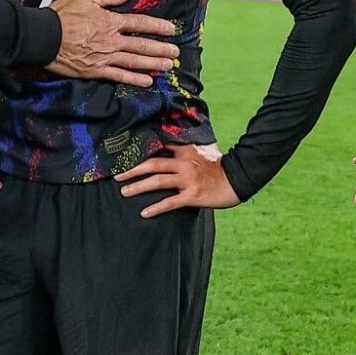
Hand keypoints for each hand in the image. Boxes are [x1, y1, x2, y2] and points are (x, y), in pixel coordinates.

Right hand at [49, 0, 177, 86]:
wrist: (44, 37)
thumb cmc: (62, 15)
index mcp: (110, 21)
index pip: (139, 23)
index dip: (157, 26)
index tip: (171, 29)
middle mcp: (112, 40)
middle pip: (141, 44)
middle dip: (161, 48)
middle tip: (176, 53)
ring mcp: (105, 57)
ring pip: (134, 61)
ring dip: (153, 64)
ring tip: (168, 66)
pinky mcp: (96, 70)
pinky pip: (119, 76)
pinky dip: (134, 79)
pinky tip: (147, 82)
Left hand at [114, 143, 240, 217]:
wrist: (238, 179)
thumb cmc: (219, 165)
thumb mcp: (202, 148)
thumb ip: (185, 146)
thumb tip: (169, 141)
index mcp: (184, 150)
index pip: (158, 147)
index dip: (140, 150)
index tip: (124, 154)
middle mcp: (183, 163)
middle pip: (152, 164)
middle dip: (132, 169)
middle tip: (117, 175)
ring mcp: (187, 180)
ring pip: (157, 181)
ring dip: (138, 187)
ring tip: (124, 191)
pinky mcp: (192, 195)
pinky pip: (170, 202)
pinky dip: (156, 208)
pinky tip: (144, 213)